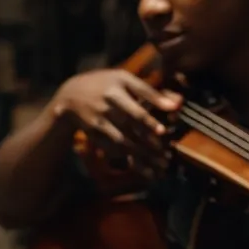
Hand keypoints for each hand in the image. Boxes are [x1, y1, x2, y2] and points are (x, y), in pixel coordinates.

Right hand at [49, 68, 181, 167]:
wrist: (70, 96)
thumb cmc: (106, 84)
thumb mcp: (125, 79)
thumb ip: (150, 92)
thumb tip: (178, 103)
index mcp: (117, 87)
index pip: (135, 105)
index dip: (148, 120)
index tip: (162, 132)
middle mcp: (107, 104)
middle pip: (131, 127)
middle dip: (149, 143)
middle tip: (167, 156)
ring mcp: (99, 120)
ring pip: (122, 142)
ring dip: (142, 156)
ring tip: (160, 167)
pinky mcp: (94, 134)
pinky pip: (113, 149)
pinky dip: (129, 160)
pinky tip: (145, 169)